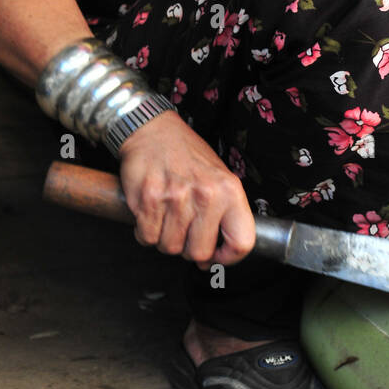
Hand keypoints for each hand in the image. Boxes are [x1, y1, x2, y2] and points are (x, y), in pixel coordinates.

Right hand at [117, 112, 255, 267]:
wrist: (153, 131)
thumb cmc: (187, 155)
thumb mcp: (219, 177)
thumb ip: (223, 215)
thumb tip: (212, 257)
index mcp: (229, 190)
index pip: (242, 242)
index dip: (228, 257)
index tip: (217, 256)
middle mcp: (205, 194)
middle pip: (199, 252)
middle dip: (189, 248)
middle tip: (185, 231)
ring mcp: (176, 198)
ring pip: (170, 247)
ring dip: (166, 238)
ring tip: (168, 216)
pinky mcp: (149, 199)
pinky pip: (147, 237)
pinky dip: (146, 232)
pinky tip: (152, 214)